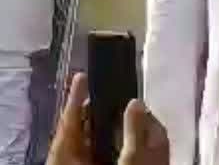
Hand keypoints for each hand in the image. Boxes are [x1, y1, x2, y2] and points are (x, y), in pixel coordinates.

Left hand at [48, 73, 168, 164]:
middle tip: (119, 95)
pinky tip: (131, 140)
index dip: (76, 97)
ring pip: (94, 144)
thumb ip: (134, 132)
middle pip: (83, 130)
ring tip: (129, 115)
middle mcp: (70, 162)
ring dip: (111, 129)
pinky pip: (102, 156)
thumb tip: (136, 104)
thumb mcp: (130, 161)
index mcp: (68, 156)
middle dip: (102, 112)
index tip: (82, 75)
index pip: (70, 120)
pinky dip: (114, 145)